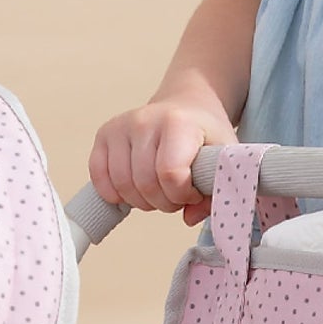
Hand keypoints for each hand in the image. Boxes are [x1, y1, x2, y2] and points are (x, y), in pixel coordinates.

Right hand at [90, 97, 235, 223]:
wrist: (185, 106)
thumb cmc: (204, 134)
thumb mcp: (223, 156)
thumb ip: (216, 188)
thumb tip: (190, 217)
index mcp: (177, 123)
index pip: (171, 175)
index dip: (182, 195)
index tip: (193, 192)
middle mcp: (144, 120)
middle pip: (145, 184)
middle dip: (164, 202)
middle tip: (176, 194)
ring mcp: (121, 126)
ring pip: (122, 185)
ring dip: (142, 200)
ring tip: (158, 190)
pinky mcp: (105, 133)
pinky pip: (99, 176)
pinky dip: (114, 193)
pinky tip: (133, 190)